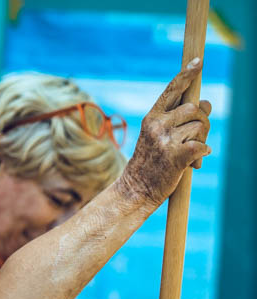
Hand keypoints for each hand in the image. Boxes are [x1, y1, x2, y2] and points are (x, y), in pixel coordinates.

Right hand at [118, 57, 210, 208]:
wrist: (135, 191)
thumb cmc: (148, 165)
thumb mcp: (158, 138)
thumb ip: (179, 120)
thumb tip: (207, 104)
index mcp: (151, 118)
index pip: (172, 90)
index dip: (187, 75)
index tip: (198, 62)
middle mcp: (158, 125)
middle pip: (195, 109)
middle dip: (203, 122)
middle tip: (199, 137)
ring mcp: (166, 140)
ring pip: (200, 128)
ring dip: (202, 140)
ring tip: (192, 156)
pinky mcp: (175, 156)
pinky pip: (201, 146)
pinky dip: (203, 153)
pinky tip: (196, 162)